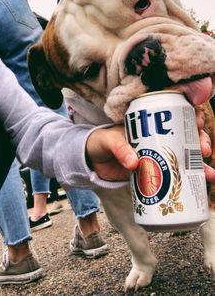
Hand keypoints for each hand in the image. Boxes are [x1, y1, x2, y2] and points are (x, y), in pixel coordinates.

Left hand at [87, 109, 214, 183]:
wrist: (92, 163)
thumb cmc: (99, 143)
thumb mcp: (107, 141)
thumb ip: (118, 148)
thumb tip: (134, 163)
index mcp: (147, 122)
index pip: (173, 112)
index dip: (189, 114)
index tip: (196, 121)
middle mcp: (157, 136)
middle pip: (186, 133)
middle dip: (199, 139)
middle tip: (203, 149)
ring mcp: (158, 153)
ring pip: (186, 153)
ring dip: (201, 162)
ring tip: (209, 173)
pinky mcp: (156, 170)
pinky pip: (177, 172)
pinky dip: (191, 178)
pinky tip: (203, 183)